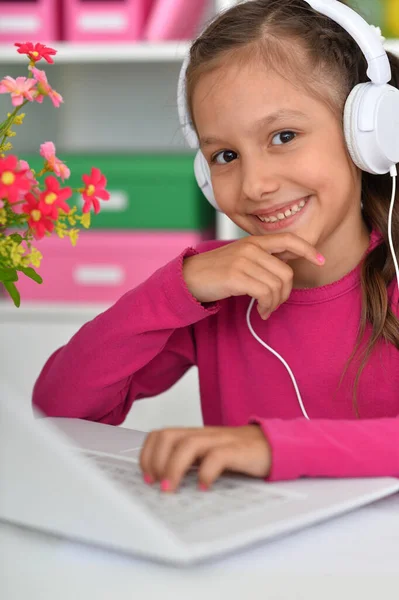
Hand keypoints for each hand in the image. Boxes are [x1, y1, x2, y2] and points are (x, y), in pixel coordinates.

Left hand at [139, 425, 271, 491]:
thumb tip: (164, 485)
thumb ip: (190, 464)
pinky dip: (206, 472)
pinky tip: (204, 487)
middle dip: (156, 461)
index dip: (148, 455)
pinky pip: (217, 456)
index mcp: (194, 436)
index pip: (161, 435)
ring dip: (173, 468)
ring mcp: (221, 440)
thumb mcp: (209, 457)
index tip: (147, 477)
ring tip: (171, 489)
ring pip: (188, 445)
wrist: (274, 444)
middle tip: (157, 484)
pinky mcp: (238, 450)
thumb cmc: (240, 453)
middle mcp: (204, 435)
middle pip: (168, 436)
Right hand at [183, 232, 324, 318]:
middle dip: (285, 294)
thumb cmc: (216, 272)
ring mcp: (243, 261)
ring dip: (274, 303)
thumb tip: (287, 266)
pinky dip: (266, 306)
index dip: (308, 249)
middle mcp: (250, 248)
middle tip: (274, 304)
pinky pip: (265, 293)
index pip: (288, 239)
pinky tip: (260, 311)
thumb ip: (262, 258)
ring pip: (277, 285)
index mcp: (253, 242)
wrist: (188, 278)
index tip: (320, 260)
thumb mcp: (240, 258)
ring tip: (265, 309)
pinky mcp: (237, 277)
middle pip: (286, 272)